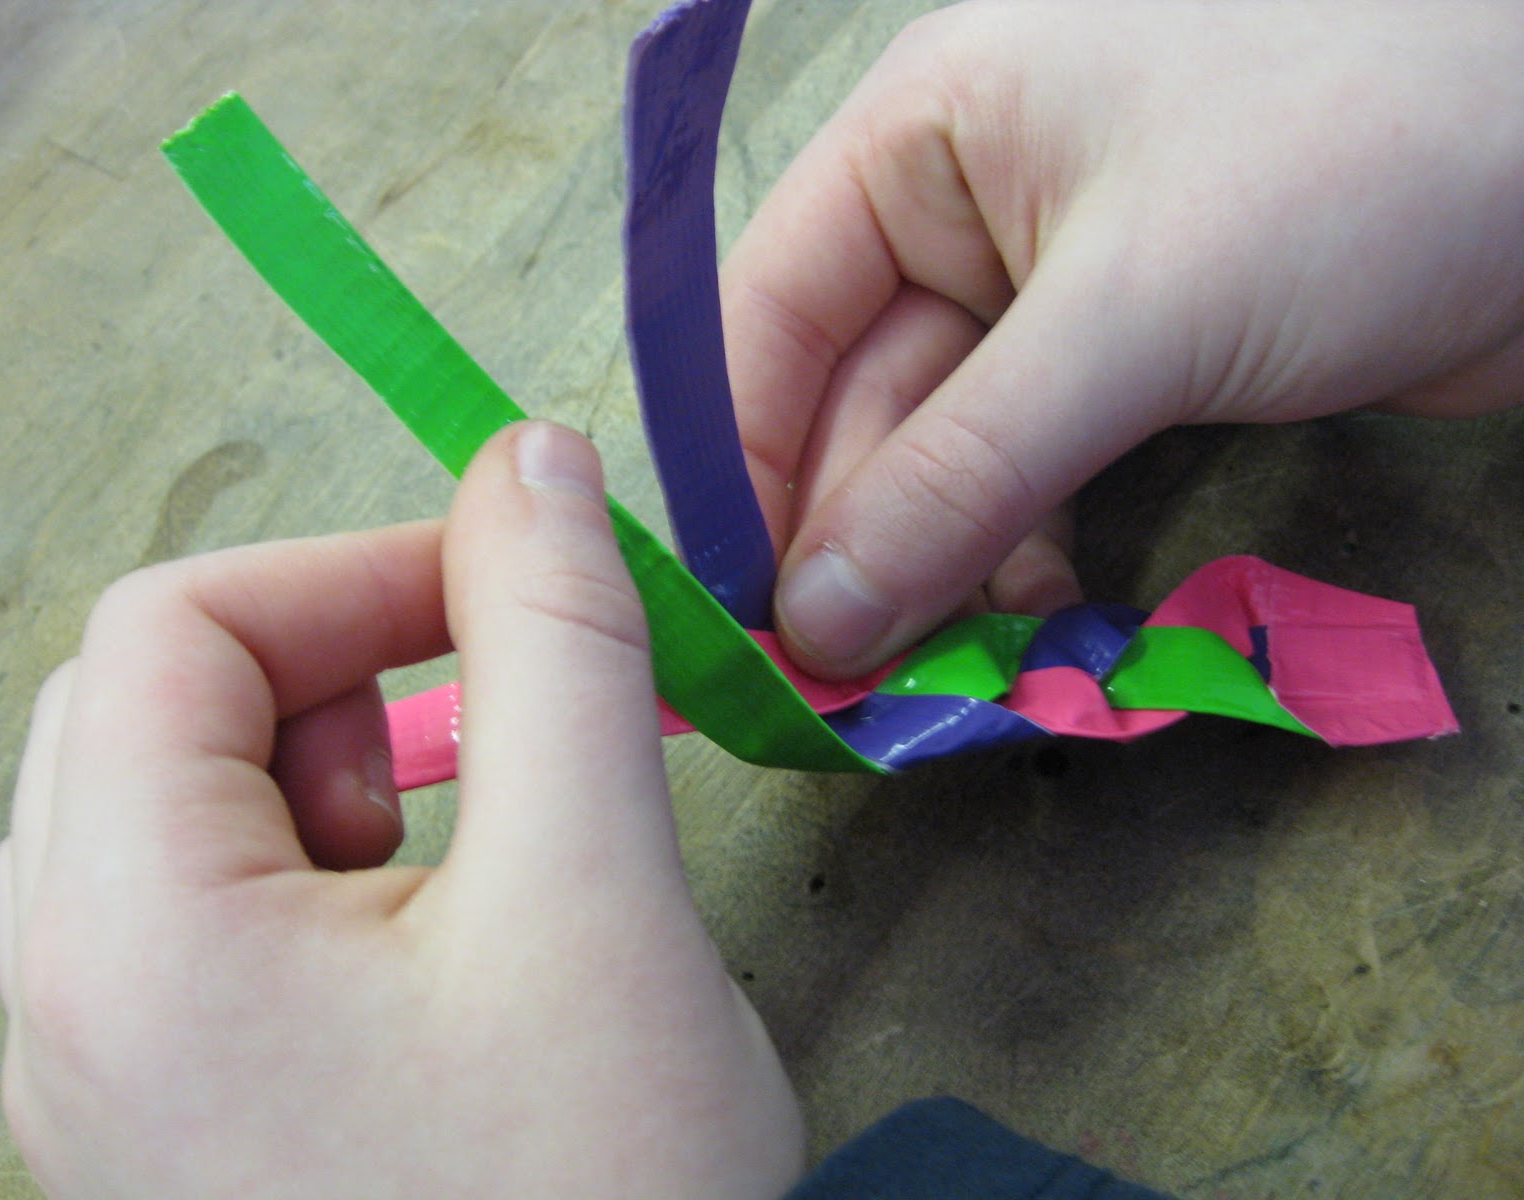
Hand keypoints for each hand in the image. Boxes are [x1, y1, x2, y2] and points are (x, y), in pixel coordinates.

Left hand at [0, 422, 802, 1198]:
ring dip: (322, 771)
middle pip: (143, 712)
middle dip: (333, 669)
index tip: (509, 584)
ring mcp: (104, 1084)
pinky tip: (430, 946)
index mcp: (130, 935)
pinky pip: (191, 926)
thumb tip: (534, 463)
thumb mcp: (594, 891)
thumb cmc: (593, 1199)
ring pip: (164, 815)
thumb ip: (556, 645)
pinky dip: (311, 872)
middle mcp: (67, 1008)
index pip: (173, 628)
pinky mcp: (170, 1133)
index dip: (351, 568)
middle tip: (486, 714)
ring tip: (465, 848)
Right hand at [722, 0, 1523, 677]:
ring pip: (939, 453)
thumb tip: (816, 620)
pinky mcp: (1122, 359)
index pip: (766, 318)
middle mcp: (960, 206)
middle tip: (849, 688)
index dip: (739, 472)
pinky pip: (1023, 472)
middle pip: (853, 404)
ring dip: (941, 564)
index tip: (738, 618)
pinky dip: (1018, 549)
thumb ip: (960, 472)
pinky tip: (1039, 619)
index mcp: (921, 135)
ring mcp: (1043, 289)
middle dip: (858, 545)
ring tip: (957, 667)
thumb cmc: (1351, 164)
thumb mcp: (1131, 319)